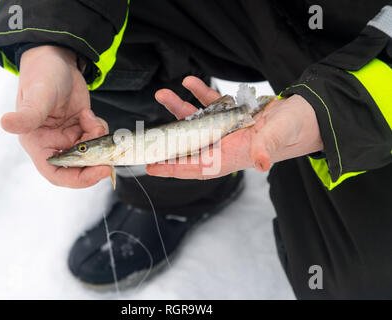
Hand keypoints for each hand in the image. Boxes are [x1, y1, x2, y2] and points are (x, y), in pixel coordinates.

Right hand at [1, 45, 110, 187]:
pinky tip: (90, 114)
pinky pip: (97, 138)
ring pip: (92, 152)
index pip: (57, 174)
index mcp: (38, 143)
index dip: (79, 179)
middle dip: (95, 161)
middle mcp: (53, 144)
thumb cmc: (42, 75)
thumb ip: (27, 115)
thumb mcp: (37, 96)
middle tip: (108, 151)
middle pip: (79, 167)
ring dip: (99, 142)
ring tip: (92, 120)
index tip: (99, 172)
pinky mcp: (81, 127)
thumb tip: (6, 123)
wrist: (57, 57)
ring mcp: (69, 136)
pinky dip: (100, 130)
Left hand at [146, 76, 322, 178]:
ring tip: (163, 94)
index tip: (152, 167)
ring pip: (196, 121)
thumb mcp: (280, 136)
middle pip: (189, 144)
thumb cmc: (296, 129)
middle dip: (167, 139)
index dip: (174, 168)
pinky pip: (211, 104)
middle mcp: (225, 145)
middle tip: (147, 135)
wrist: (307, 116)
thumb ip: (267, 147)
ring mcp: (227, 129)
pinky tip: (190, 82)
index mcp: (232, 155)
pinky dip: (200, 94)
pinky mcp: (233, 114)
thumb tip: (261, 162)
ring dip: (179, 109)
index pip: (196, 166)